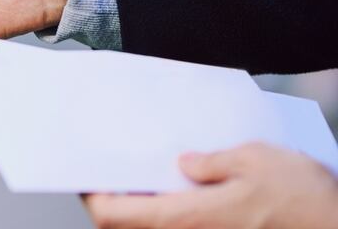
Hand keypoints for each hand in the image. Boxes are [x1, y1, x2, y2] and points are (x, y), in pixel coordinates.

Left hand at [84, 143, 337, 228]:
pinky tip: (184, 186)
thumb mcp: (253, 160)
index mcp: (184, 219)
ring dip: (145, 205)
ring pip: (155, 228)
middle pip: (128, 224)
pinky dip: (173, 210)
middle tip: (109, 168)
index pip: (112, 215)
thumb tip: (185, 164)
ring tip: (145, 172)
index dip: (89, 195)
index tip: (79, 175)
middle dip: (114, 199)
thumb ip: (211, 162)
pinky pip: (183, 226)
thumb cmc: (304, 201)